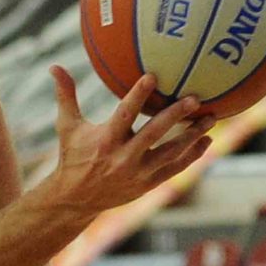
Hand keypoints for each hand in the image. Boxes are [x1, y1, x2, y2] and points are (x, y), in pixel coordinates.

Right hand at [47, 68, 211, 214]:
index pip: (124, 114)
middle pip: (155, 134)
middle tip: (195, 98)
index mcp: (105, 140)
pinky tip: (206, 140)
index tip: (152, 76)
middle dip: (176, 116)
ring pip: (171, 153)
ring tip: (211, 118)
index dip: (138, 95)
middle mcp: (123, 157)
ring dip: (192, 136)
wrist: (76, 199)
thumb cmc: (73, 156)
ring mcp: (138, 173)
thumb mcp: (67, 126)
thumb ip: (65, 95)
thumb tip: (54, 66)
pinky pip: (175, 168)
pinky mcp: (148, 184)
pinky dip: (192, 155)